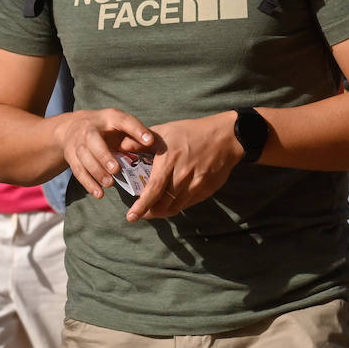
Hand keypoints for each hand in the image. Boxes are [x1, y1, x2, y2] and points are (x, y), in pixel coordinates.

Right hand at [49, 108, 154, 198]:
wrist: (72, 127)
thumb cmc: (107, 128)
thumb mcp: (121, 125)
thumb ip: (136, 134)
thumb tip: (158, 146)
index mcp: (109, 118)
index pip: (124, 121)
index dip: (137, 130)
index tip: (150, 141)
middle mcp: (90, 128)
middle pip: (93, 141)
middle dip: (104, 156)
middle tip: (116, 169)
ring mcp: (77, 142)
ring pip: (84, 158)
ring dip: (96, 172)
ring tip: (110, 184)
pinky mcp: (71, 156)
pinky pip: (78, 170)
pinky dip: (88, 183)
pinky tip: (99, 193)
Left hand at [123, 111, 243, 220]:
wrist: (226, 137)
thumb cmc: (193, 132)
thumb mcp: (165, 131)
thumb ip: (142, 142)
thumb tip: (122, 146)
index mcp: (169, 162)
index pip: (153, 191)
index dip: (141, 206)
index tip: (131, 216)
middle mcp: (182, 176)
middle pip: (163, 204)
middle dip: (149, 212)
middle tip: (140, 213)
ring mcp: (196, 185)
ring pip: (175, 207)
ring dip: (162, 211)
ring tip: (154, 209)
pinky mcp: (206, 190)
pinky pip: (188, 204)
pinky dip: (177, 206)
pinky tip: (172, 201)